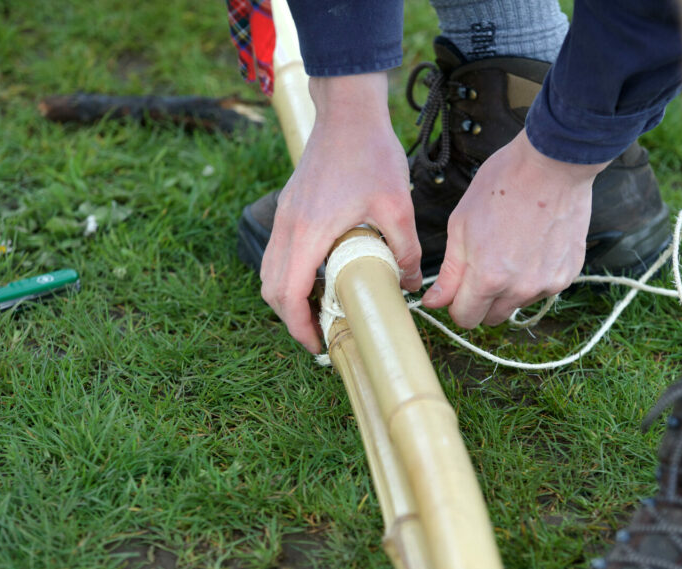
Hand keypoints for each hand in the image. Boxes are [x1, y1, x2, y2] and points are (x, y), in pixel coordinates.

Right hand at [260, 73, 421, 352]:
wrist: (347, 111)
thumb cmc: (371, 154)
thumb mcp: (398, 207)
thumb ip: (406, 251)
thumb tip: (412, 285)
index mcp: (310, 232)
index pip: (288, 294)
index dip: (298, 326)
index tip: (317, 344)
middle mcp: (288, 227)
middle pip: (270, 289)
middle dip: (290, 319)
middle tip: (320, 336)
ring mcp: (284, 216)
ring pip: (269, 272)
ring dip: (287, 298)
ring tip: (318, 313)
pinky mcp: (289, 208)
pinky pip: (278, 254)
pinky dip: (289, 276)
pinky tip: (318, 280)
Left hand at [421, 130, 604, 327]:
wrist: (553, 164)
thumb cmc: (502, 186)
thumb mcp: (461, 225)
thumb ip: (449, 272)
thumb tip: (435, 302)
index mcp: (488, 278)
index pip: (465, 318)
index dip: (456, 305)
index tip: (457, 288)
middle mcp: (520, 289)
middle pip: (491, 318)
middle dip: (481, 301)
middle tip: (482, 267)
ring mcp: (548, 284)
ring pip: (517, 304)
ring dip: (508, 289)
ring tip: (510, 249)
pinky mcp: (567, 274)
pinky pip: (542, 289)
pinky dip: (533, 276)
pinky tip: (532, 245)